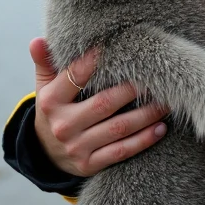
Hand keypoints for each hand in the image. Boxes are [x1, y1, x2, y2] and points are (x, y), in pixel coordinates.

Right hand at [30, 38, 168, 176]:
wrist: (46, 152)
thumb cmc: (56, 109)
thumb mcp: (46, 87)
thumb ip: (45, 63)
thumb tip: (37, 40)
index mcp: (51, 102)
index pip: (73, 78)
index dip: (91, 63)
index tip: (113, 48)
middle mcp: (62, 125)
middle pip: (104, 104)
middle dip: (132, 90)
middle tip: (156, 77)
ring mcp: (76, 147)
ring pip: (118, 129)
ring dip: (146, 115)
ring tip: (167, 102)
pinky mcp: (89, 165)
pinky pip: (121, 152)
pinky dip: (143, 140)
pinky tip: (161, 128)